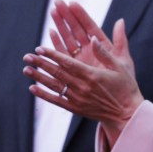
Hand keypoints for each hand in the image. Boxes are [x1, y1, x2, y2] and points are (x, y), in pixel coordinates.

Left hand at [23, 1, 143, 146]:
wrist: (126, 113)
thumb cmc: (125, 87)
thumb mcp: (121, 66)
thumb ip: (105, 52)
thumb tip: (94, 37)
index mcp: (92, 75)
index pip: (67, 62)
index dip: (52, 54)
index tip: (40, 47)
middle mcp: (82, 87)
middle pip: (57, 72)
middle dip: (41, 63)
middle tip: (27, 55)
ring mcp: (77, 99)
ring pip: (54, 85)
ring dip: (38, 77)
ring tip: (26, 69)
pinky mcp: (75, 108)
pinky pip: (56, 100)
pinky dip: (43, 94)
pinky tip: (32, 88)